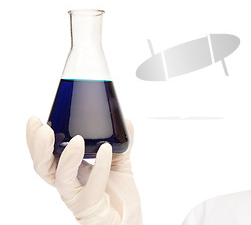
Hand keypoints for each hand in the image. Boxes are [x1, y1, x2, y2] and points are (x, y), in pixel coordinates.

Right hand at [26, 117, 141, 224]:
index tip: (36, 120)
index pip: (47, 155)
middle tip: (43, 128)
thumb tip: (125, 121)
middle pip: (44, 167)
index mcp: (70, 172)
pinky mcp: (90, 208)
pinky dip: (99, 167)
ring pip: (61, 179)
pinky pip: (92, 188)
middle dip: (39, 147)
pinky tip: (105, 151)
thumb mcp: (120, 164)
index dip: (37, 140)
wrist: (129, 221)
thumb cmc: (119, 196)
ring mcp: (77, 197)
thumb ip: (121, 144)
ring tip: (77, 140)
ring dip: (67, 158)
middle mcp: (69, 184)